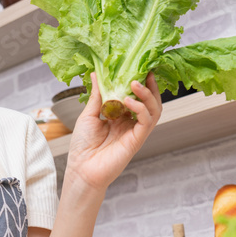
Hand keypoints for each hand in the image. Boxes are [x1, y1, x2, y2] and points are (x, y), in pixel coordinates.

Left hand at [65, 72, 162, 193]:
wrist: (81, 169)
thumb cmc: (82, 145)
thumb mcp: (88, 115)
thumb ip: (96, 95)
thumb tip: (95, 74)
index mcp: (120, 116)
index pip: (136, 96)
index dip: (139, 82)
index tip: (137, 66)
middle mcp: (131, 123)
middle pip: (150, 101)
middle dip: (149, 86)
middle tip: (145, 71)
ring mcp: (135, 132)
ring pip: (154, 110)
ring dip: (147, 95)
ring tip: (135, 83)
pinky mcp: (137, 140)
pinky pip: (146, 122)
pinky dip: (141, 108)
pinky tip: (128, 101)